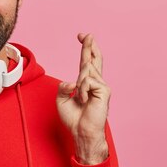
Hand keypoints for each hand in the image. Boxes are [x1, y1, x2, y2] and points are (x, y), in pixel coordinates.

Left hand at [56, 33, 110, 163]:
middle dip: (89, 45)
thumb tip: (73, 81)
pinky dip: (82, 91)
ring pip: (85, 72)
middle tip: (85, 34)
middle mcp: (96, 82)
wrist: (82, 132)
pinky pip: (87, 81)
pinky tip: (85, 100)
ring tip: (81, 99)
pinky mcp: (104, 90)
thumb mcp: (61, 100)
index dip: (86, 49)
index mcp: (87, 83)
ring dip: (79, 85)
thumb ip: (64, 86)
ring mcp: (102, 85)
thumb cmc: (74, 119)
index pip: (87, 62)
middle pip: (93, 59)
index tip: (82, 36)